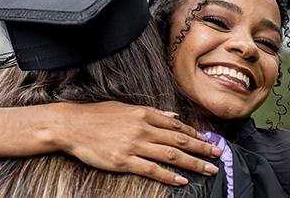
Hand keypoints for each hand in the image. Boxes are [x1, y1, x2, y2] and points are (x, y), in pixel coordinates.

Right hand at [53, 101, 221, 185]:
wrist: (71, 125)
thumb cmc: (95, 116)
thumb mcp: (124, 108)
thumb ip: (151, 113)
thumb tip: (173, 116)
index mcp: (143, 114)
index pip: (176, 125)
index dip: (194, 134)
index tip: (207, 140)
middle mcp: (142, 128)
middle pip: (179, 140)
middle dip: (202, 148)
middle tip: (218, 155)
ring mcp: (134, 145)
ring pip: (171, 155)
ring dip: (193, 163)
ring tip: (209, 169)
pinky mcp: (124, 161)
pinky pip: (152, 169)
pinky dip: (169, 175)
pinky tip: (181, 180)